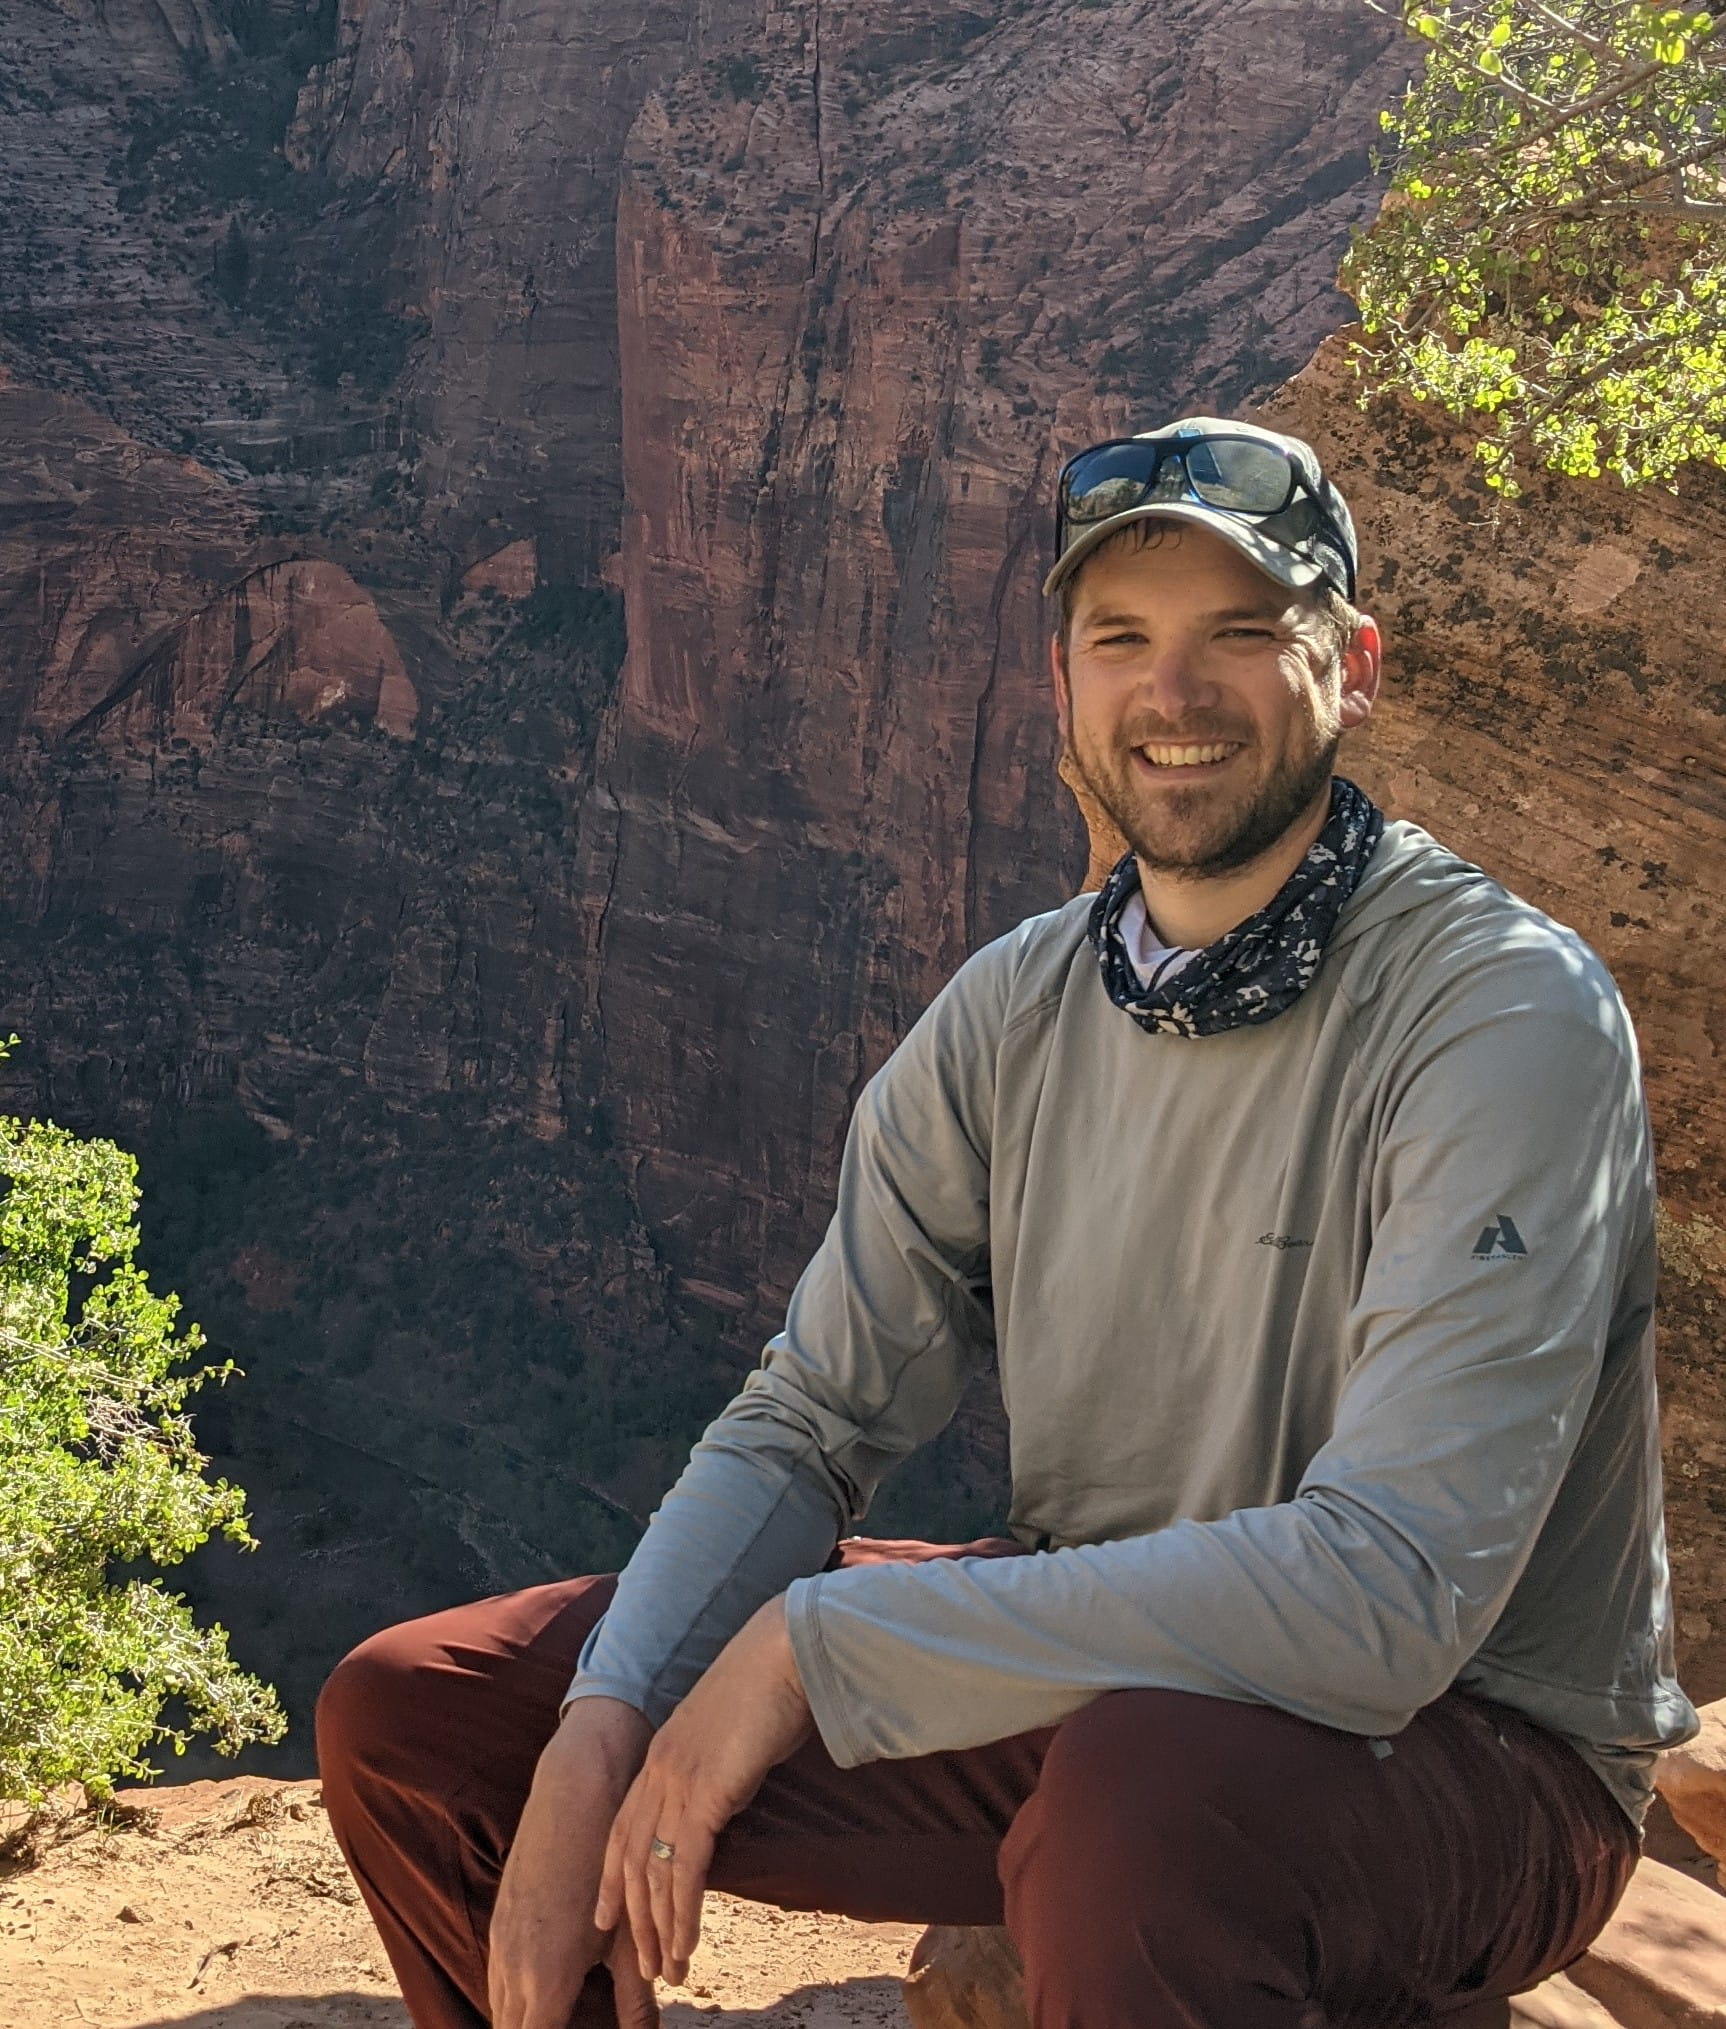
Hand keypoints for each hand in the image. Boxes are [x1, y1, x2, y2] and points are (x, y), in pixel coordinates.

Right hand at [488, 1696, 655, 2028]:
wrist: (574, 1798)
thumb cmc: (610, 1867)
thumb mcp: (630, 1938)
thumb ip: (635, 2000)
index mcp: (547, 1980)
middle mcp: (514, 1968)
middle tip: (566, 2027)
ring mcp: (501, 1943)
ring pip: (499, 2010)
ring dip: (521, 2021)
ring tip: (554, 2019)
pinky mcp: (499, 1922)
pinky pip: (497, 1980)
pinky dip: (513, 2000)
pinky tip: (538, 1996)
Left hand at [596, 1597, 813, 1987]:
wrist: (784, 1652)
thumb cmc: (772, 1686)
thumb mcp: (733, 1734)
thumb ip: (719, 1767)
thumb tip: (727, 1792)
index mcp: (661, 1753)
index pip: (623, 1828)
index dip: (612, 1877)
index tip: (608, 1917)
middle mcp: (658, 1770)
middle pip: (629, 1859)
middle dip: (634, 1919)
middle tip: (643, 1966)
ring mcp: (676, 1782)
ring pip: (652, 1873)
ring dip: (658, 1929)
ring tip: (668, 1971)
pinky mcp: (703, 1795)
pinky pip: (683, 1869)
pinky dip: (682, 1913)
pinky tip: (687, 1944)